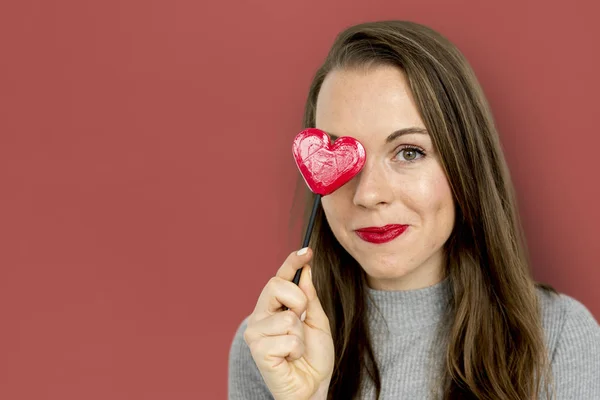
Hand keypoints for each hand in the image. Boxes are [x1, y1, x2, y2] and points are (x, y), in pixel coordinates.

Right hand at [244, 248, 333, 399]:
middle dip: (299, 302)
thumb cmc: (313, 358)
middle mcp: (260, 316)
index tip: (307, 250)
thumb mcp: (318, 322)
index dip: (291, 262)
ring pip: (288, 318)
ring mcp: (256, 333)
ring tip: (296, 349)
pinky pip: (288, 338)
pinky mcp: (258, 351)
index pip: (279, 278)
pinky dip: (296, 350)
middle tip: (303, 322)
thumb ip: (310, 298)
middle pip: (276, 286)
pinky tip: (290, 359)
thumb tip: (305, 271)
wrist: (313, 388)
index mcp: (274, 308)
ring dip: (301, 336)